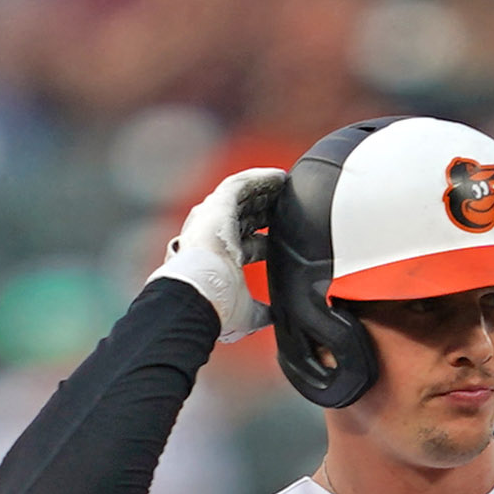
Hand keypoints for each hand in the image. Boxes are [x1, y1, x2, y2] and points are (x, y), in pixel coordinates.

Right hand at [151, 166, 287, 339]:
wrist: (202, 293)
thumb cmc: (218, 306)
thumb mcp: (247, 314)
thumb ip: (262, 313)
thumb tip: (277, 318)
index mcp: (221, 260)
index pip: (248, 243)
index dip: (267, 239)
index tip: (288, 236)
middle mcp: (214, 236)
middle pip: (245, 216)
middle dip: (267, 209)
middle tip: (291, 202)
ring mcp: (213, 219)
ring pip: (242, 197)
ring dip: (264, 189)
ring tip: (285, 183)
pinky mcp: (216, 206)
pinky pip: (239, 185)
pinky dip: (259, 178)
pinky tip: (278, 176)